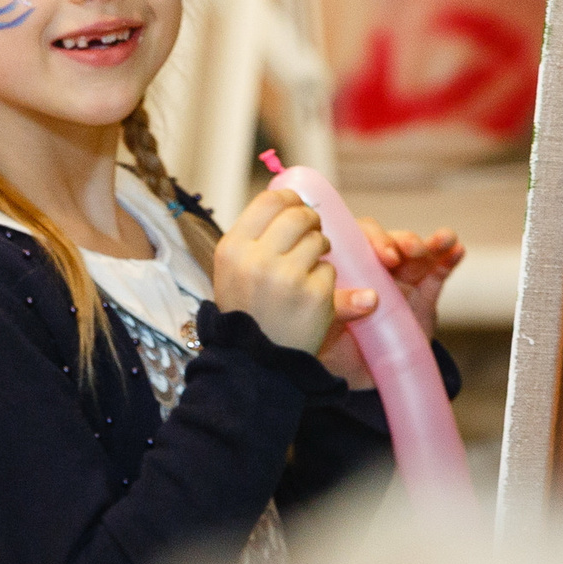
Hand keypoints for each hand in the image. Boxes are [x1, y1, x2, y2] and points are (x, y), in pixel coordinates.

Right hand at [212, 188, 335, 353]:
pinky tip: (311, 296)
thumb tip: (292, 201)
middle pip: (299, 215)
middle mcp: (257, 259)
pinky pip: (329, 271)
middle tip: (313, 235)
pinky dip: (325, 280)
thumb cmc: (246, 313)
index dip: (290, 200)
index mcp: (233, 248)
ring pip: (319, 240)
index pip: (269, 201)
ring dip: (320, 251)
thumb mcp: (234, 271)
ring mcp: (287, 277)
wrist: (254, 363)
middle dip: (312, 222)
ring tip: (308, 269)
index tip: (297, 208)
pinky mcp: (314, 296)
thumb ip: (256, 237)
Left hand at [316, 219, 464, 389]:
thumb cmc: (330, 346)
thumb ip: (339, 308)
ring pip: (415, 255)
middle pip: (388, 242)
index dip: (372, 238)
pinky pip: (435, 274)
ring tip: (445, 240)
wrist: (357, 377)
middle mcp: (371, 268)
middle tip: (412, 252)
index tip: (386, 255)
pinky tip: (457, 251)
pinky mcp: (422, 296)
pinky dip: (447, 260)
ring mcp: (399, 280)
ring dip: (432, 243)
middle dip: (403, 242)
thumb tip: (369, 299)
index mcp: (343, 269)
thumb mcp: (324, 327)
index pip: (355, 239)